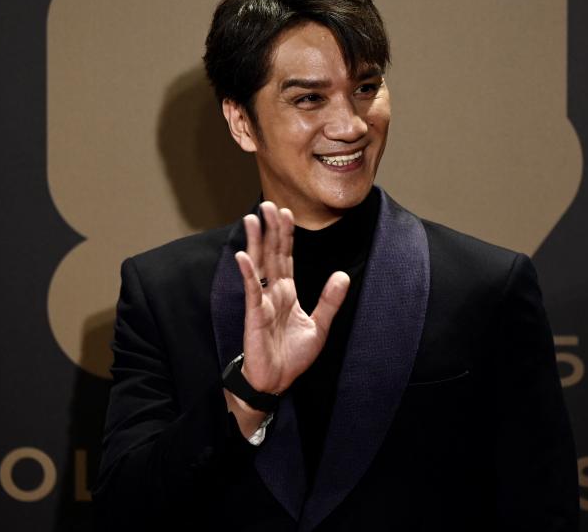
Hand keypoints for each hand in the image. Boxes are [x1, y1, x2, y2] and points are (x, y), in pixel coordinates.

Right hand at [234, 201, 349, 396]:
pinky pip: (252, 291)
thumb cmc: (293, 356)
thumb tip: (343, 275)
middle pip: (271, 255)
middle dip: (270, 230)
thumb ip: (330, 301)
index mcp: (288, 292)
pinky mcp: (255, 316)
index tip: (286, 213)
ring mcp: (263, 302)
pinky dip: (248, 273)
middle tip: (267, 205)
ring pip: (259, 266)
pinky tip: (244, 256)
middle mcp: (273, 292)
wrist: (277, 382)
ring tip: (252, 220)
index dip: (286, 235)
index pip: (286, 257)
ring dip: (255, 242)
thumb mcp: (320, 326)